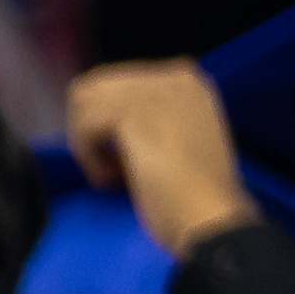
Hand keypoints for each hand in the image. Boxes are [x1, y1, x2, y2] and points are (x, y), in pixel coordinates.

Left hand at [68, 60, 255, 255]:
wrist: (211, 217)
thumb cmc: (193, 193)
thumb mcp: (173, 141)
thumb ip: (144, 121)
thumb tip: (97, 117)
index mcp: (187, 81)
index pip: (113, 83)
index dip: (105, 124)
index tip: (125, 157)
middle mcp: (173, 76)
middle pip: (92, 87)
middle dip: (90, 130)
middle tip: (113, 167)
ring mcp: (156, 89)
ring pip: (83, 102)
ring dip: (88, 144)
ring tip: (115, 174)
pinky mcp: (136, 111)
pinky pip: (84, 125)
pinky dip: (89, 159)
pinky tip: (114, 180)